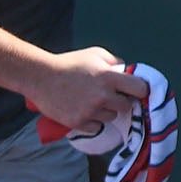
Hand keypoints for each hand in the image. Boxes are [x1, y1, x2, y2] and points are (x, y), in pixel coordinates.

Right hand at [24, 45, 149, 137]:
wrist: (39, 77)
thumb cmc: (68, 63)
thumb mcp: (95, 54)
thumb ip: (115, 62)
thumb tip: (129, 71)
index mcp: (109, 77)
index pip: (140, 89)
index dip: (140, 90)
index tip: (136, 91)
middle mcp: (102, 96)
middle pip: (126, 106)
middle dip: (120, 101)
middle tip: (109, 96)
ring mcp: (90, 111)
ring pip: (111, 117)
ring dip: (106, 112)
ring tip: (92, 102)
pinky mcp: (78, 122)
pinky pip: (96, 127)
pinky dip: (92, 122)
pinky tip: (83, 111)